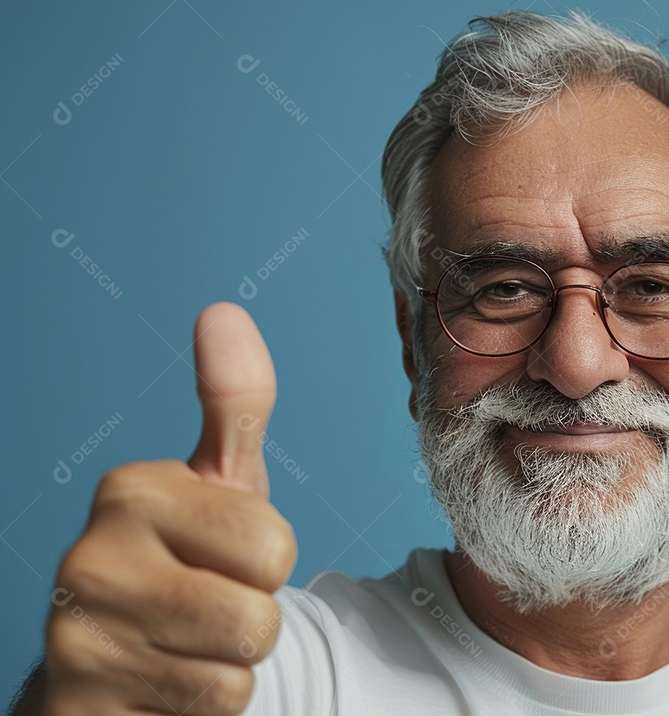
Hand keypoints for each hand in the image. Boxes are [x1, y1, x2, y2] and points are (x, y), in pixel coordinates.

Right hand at [43, 303, 296, 714]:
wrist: (111, 658)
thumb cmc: (182, 560)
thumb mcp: (218, 484)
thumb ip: (232, 405)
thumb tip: (225, 311)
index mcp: (131, 492)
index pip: (273, 547)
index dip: (266, 562)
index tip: (220, 555)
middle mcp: (88, 561)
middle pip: (258, 615)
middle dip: (252, 619)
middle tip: (207, 605)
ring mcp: (76, 642)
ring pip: (233, 674)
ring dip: (227, 668)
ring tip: (185, 643)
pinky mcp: (80, 708)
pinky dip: (198, 709)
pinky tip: (161, 683)